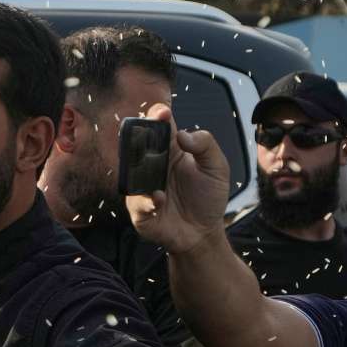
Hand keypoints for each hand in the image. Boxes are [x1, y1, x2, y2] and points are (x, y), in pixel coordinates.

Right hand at [126, 104, 229, 254]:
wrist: (202, 232)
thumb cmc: (208, 197)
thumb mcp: (217, 168)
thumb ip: (206, 145)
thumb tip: (181, 135)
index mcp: (170, 149)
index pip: (158, 126)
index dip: (156, 115)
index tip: (162, 113)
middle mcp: (151, 164)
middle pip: (136, 143)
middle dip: (138, 135)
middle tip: (148, 133)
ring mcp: (141, 185)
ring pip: (129, 170)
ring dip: (140, 168)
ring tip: (156, 172)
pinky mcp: (138, 207)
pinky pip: (135, 199)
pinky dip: (146, 199)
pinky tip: (159, 199)